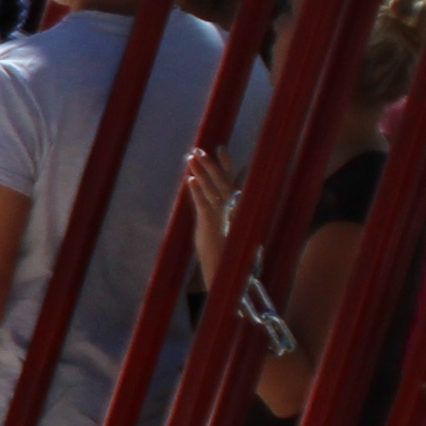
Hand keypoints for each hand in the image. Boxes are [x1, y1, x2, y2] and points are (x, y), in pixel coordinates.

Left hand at [180, 149, 238, 282]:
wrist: (230, 276)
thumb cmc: (230, 258)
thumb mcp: (227, 233)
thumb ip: (228, 219)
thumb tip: (232, 207)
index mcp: (235, 210)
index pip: (230, 183)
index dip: (225, 166)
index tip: (220, 148)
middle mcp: (230, 210)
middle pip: (220, 182)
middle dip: (209, 164)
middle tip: (198, 148)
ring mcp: (220, 217)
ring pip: (210, 190)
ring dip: (200, 173)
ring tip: (190, 157)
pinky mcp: (210, 226)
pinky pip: (203, 205)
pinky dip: (197, 193)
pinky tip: (190, 181)